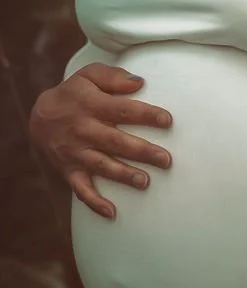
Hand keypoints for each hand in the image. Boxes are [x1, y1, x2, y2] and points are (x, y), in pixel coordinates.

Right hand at [29, 64, 172, 219]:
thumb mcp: (89, 75)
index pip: (123, 110)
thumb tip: (138, 83)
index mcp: (91, 105)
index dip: (146, 115)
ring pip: (102, 166)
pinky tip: (111, 212)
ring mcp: (75, 153)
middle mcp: (83, 130)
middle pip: (116, 142)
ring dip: (123, 175)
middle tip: (166, 160)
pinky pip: (81, 189)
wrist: (38, 117)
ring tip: (145, 182)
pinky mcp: (69, 171)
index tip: (167, 121)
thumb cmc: (73, 93)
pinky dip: (94, 203)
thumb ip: (113, 77)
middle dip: (142, 151)